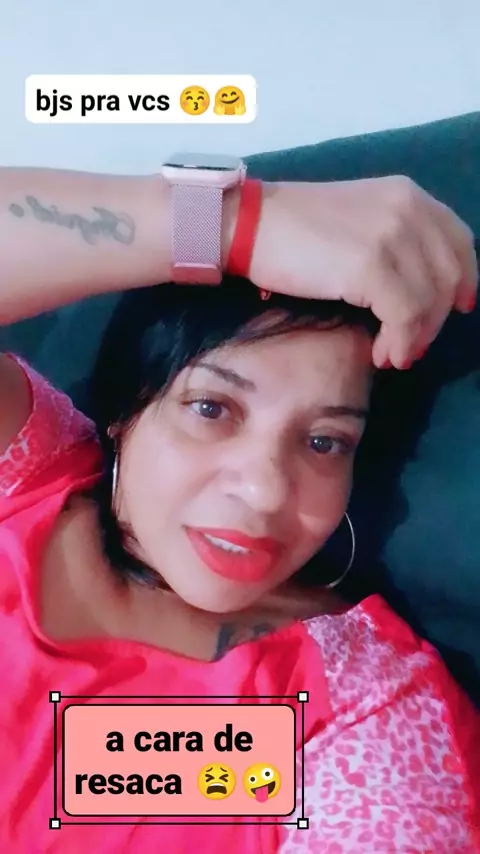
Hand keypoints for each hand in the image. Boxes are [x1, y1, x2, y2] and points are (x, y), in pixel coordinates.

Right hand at [247, 177, 477, 368]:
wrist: (250, 225)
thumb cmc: (293, 230)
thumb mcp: (358, 222)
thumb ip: (394, 243)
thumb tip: (417, 295)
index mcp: (408, 195)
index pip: (459, 241)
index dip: (464, 279)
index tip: (457, 309)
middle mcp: (408, 210)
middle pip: (449, 277)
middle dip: (435, 320)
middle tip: (412, 346)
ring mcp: (392, 235)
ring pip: (430, 302)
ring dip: (415, 338)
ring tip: (392, 355)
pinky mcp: (372, 265)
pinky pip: (404, 316)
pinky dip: (399, 342)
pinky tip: (382, 353)